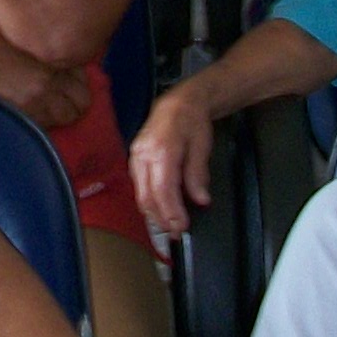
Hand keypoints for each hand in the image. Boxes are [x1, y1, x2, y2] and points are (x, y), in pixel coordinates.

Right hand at [0, 19, 94, 129]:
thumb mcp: (23, 39)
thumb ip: (46, 53)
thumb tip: (62, 65)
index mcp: (49, 61)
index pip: (83, 80)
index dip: (77, 78)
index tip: (68, 75)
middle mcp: (47, 87)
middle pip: (80, 104)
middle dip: (73, 99)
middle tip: (60, 92)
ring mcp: (33, 108)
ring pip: (64, 119)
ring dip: (58, 111)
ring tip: (42, 101)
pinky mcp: (17, 122)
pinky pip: (43, 127)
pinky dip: (41, 120)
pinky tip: (28, 109)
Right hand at [130, 78, 219, 236]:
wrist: (178, 102)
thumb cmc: (192, 122)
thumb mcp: (202, 146)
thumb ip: (198, 174)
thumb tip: (201, 200)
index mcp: (161, 150)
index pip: (164, 190)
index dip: (172, 212)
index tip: (182, 227)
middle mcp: (143, 154)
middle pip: (148, 195)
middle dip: (161, 218)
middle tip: (176, 234)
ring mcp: (136, 156)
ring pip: (140, 193)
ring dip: (153, 213)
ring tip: (168, 227)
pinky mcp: (134, 158)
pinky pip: (138, 185)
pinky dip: (148, 201)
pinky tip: (159, 209)